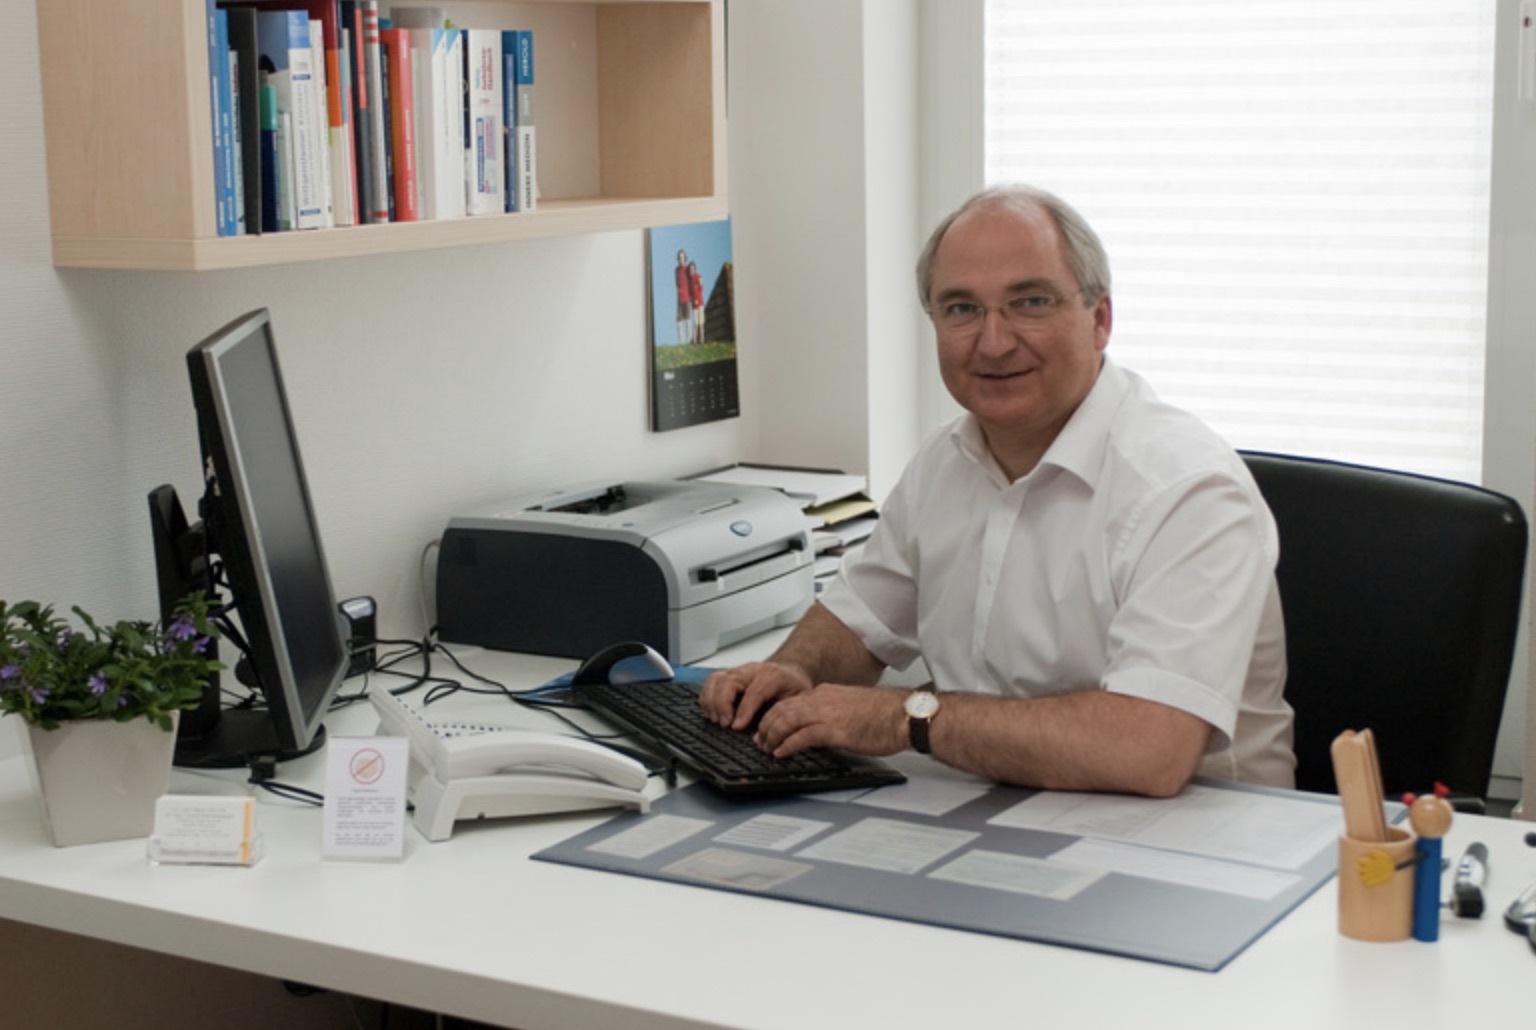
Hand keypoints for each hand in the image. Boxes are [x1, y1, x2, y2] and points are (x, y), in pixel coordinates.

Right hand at [699, 661, 812, 731]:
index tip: (737, 726)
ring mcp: (738, 671)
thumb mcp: (799, 699)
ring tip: (716, 719)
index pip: (754, 691)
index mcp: (772, 675)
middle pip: (729, 681)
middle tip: (725, 724)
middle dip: (723, 704)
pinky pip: (711, 681)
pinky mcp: (728, 675)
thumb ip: (787, 713)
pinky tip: (711, 711)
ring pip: (716, 679)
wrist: (789, 670)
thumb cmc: (792, 686)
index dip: (744, 710)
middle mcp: (752, 670)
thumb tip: (774, 732)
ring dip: (712, 700)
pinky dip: (707, 697)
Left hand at [753, 684, 906, 757]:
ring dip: (772, 736)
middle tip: (760, 739)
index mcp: (827, 692)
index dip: (775, 714)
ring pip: (787, 720)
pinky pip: (802, 736)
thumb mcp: (852, 707)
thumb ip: (834, 712)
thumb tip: (822, 725)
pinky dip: (788, 745)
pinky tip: (782, 752)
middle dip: (767, 725)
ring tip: (766, 747)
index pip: (791, 701)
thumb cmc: (886, 714)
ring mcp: (827, 714)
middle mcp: (823, 699)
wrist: (904, 715)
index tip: (768, 726)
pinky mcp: (835, 730)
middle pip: (783, 709)